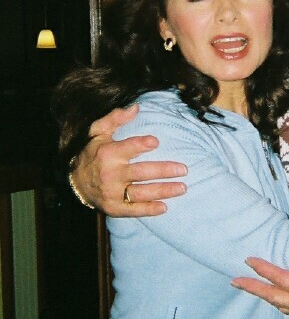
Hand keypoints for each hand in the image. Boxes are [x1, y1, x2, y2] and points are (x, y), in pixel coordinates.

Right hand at [71, 105, 187, 216]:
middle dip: (164, 171)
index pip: (128, 148)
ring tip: (182, 188)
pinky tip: (164, 207)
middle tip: (183, 169)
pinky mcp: (113, 208)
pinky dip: (148, 210)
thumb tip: (135, 107)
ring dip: (163, 191)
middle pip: (141, 173)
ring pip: (141, 193)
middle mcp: (111, 174)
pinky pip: (133, 210)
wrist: (74, 181)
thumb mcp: (98, 132)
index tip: (156, 141)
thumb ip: (115, 118)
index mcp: (108, 154)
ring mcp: (112, 193)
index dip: (141, 145)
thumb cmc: (93, 152)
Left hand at [232, 237, 288, 318]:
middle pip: (277, 299)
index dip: (264, 270)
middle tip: (236, 281)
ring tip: (253, 288)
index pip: (283, 281)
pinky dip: (282, 303)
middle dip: (255, 289)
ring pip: (285, 307)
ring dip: (267, 296)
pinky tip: (282, 298)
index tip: (249, 260)